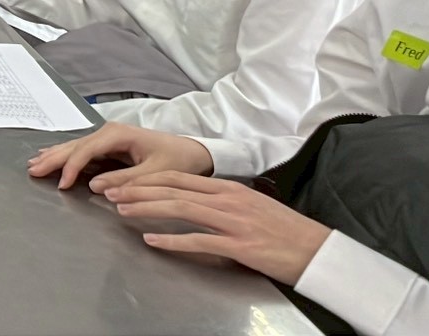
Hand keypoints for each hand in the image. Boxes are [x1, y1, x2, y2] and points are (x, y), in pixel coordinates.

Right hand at [27, 122, 213, 190]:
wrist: (196, 153)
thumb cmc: (179, 161)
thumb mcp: (155, 174)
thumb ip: (125, 180)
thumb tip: (94, 187)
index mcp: (118, 134)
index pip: (86, 150)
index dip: (72, 167)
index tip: (61, 185)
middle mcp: (110, 132)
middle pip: (75, 146)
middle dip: (53, 158)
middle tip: (32, 170)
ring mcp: (108, 137)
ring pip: (75, 147)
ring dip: (55, 156)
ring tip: (34, 164)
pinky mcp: (110, 146)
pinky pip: (82, 151)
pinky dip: (66, 156)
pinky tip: (52, 157)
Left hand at [104, 172, 331, 286]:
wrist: (318, 250)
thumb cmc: (285, 231)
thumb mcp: (251, 206)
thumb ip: (223, 201)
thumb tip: (196, 201)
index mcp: (229, 189)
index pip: (180, 177)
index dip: (148, 179)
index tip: (124, 181)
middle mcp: (228, 200)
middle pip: (174, 188)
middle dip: (138, 189)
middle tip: (111, 192)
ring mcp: (233, 221)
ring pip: (181, 208)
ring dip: (148, 208)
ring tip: (122, 209)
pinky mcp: (239, 245)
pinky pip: (198, 240)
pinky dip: (172, 239)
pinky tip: (152, 240)